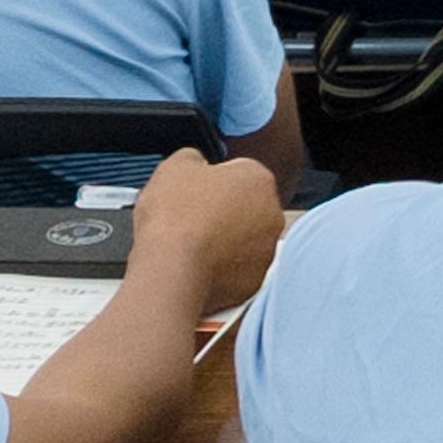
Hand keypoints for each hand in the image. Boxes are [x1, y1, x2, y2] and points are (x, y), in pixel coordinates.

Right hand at [132, 149, 287, 311]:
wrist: (171, 270)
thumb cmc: (175, 219)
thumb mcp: (175, 166)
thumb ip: (192, 158)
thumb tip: (194, 163)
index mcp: (258, 179)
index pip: (238, 173)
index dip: (211, 182)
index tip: (193, 193)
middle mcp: (272, 215)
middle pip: (245, 207)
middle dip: (221, 212)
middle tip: (190, 219)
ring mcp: (266, 251)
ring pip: (243, 241)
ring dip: (222, 241)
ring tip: (190, 245)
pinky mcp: (254, 283)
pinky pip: (237, 271)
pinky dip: (220, 269)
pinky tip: (196, 265)